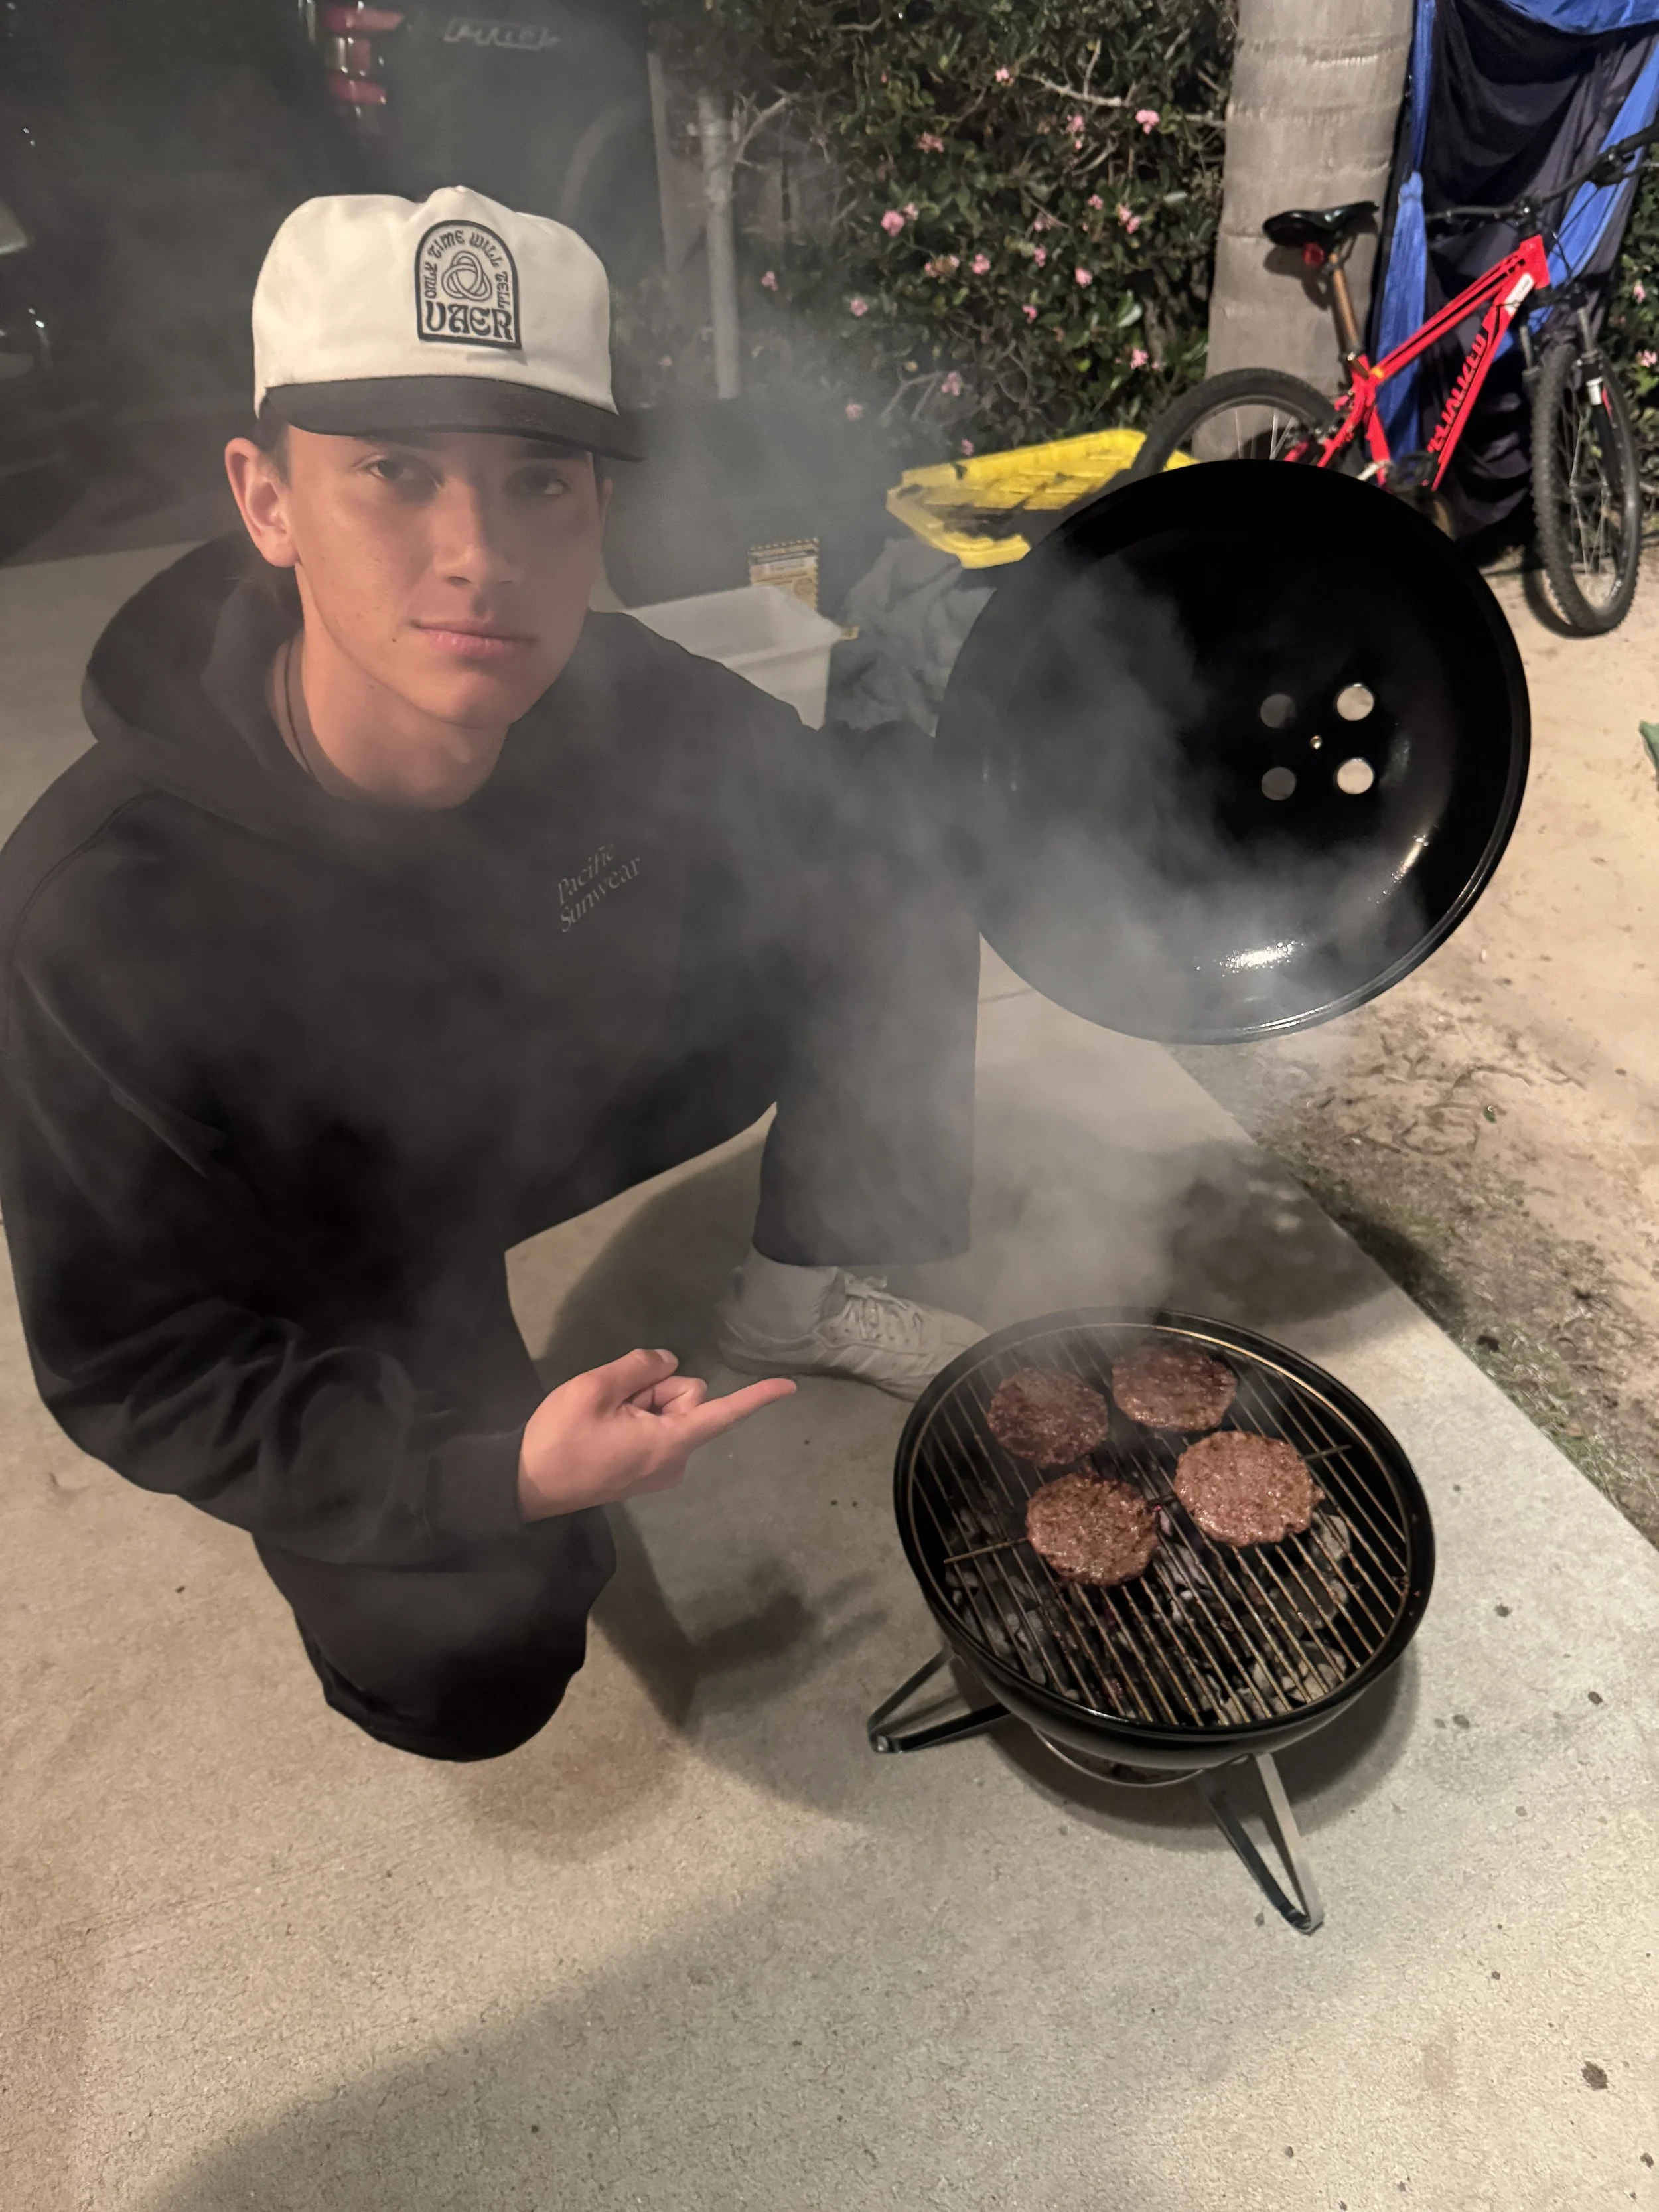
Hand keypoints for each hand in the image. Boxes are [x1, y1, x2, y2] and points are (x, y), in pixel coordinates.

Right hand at [516, 1346, 795, 1520]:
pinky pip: (655, 1428)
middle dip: (657, 1389)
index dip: (757, 1397)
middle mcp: (675, 1461)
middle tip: (613, 1402)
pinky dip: (635, 1417)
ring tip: (602, 1417)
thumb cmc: (561, 1438)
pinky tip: (603, 1426)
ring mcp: (660, 1469)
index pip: (724, 1413)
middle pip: (687, 1399)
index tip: (791, 1387)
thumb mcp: (596, 1388)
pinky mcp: (644, 1471)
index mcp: (671, 1443)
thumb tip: (668, 1363)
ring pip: (669, 1411)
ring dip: (642, 1402)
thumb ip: (639, 1367)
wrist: (526, 1485)